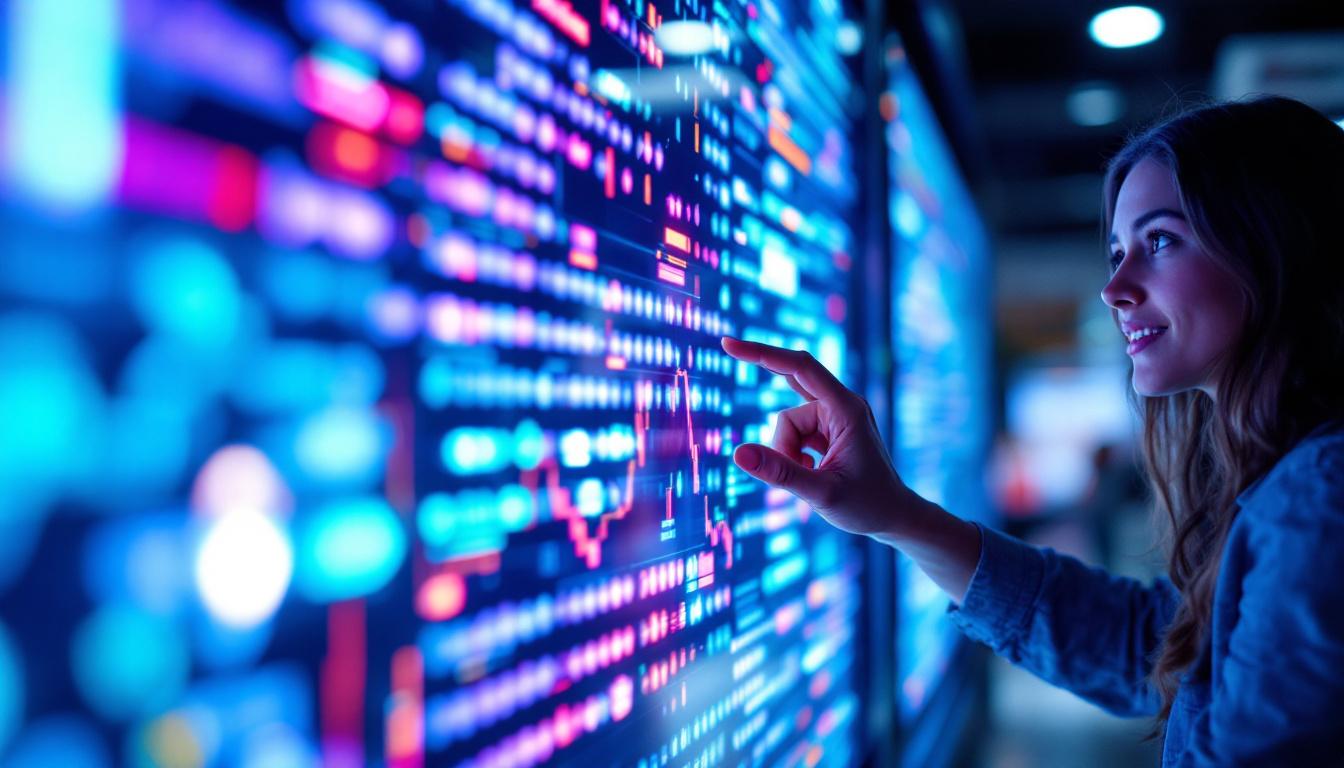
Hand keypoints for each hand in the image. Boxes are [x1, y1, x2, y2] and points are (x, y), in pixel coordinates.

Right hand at [720, 336, 921, 538]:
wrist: (894, 516)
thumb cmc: (867, 506)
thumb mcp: (821, 493)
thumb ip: (780, 473)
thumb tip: (738, 453)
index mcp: (846, 409)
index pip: (799, 367)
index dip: (762, 354)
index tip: (728, 344)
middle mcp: (841, 405)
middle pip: (787, 415)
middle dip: (783, 448)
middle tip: (804, 476)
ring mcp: (835, 416)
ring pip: (787, 428)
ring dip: (789, 456)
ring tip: (813, 478)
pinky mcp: (829, 428)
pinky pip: (795, 434)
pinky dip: (794, 455)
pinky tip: (814, 471)